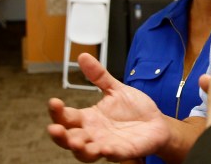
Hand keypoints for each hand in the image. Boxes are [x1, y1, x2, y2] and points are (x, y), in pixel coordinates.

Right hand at [47, 53, 169, 161]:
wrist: (157, 122)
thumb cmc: (134, 109)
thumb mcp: (115, 89)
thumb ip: (99, 76)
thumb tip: (83, 56)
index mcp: (89, 119)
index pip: (67, 118)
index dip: (58, 112)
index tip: (54, 101)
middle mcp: (94, 134)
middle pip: (70, 139)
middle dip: (61, 136)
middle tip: (54, 129)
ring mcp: (107, 144)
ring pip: (86, 153)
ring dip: (80, 149)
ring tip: (75, 142)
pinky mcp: (124, 151)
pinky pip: (114, 155)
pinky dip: (109, 153)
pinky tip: (105, 148)